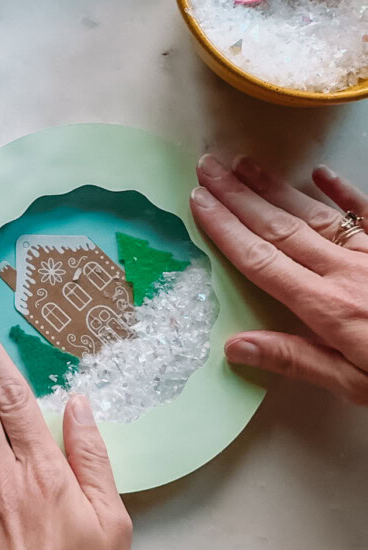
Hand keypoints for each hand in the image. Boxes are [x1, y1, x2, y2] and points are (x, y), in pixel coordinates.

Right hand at [190, 156, 367, 403]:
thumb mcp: (356, 385)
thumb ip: (298, 361)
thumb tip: (236, 345)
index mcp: (329, 307)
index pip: (263, 260)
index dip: (226, 229)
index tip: (199, 202)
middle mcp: (346, 271)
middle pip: (280, 227)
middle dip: (239, 196)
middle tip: (208, 168)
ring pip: (315, 213)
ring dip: (275, 188)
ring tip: (243, 165)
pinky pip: (367, 213)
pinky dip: (343, 191)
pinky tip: (320, 175)